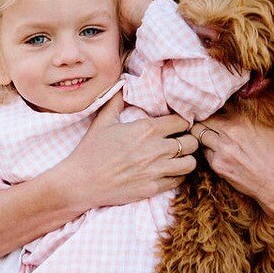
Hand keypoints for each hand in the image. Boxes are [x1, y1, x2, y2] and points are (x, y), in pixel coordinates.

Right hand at [57, 91, 199, 208]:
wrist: (82, 182)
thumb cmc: (90, 150)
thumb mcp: (102, 121)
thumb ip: (116, 102)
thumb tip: (122, 84)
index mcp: (146, 129)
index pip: (181, 121)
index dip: (183, 122)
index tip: (179, 124)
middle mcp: (156, 149)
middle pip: (191, 142)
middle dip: (189, 140)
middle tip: (181, 141)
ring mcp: (156, 170)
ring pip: (190, 163)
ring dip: (186, 159)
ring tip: (178, 158)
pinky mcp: (153, 188)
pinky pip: (178, 181)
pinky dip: (177, 176)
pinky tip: (168, 172)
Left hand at [191, 109, 273, 241]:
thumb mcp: (272, 128)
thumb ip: (252, 116)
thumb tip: (242, 106)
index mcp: (243, 118)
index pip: (217, 104)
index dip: (214, 107)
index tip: (214, 110)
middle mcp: (230, 131)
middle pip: (202, 118)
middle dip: (202, 119)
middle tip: (204, 123)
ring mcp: (222, 149)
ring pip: (197, 134)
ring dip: (200, 134)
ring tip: (206, 136)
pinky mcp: (218, 165)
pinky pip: (204, 152)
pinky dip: (207, 150)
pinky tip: (216, 152)